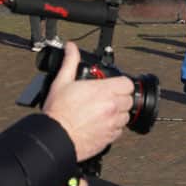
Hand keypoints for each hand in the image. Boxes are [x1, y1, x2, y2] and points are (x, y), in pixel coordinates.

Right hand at [43, 42, 133, 161]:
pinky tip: (100, 124)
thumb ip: (70, 62)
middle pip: (129, 99)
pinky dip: (113, 127)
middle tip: (107, 98)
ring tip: (103, 111)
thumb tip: (71, 48)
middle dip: (120, 97)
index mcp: (103, 91)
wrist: (56, 137)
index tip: (114, 85)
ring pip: (126, 116)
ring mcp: (112, 123)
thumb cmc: (58, 113)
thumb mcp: (62, 82)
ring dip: (118, 113)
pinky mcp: (109, 138)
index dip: (121, 83)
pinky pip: (119, 131)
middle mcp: (111, 107)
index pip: (127, 83)